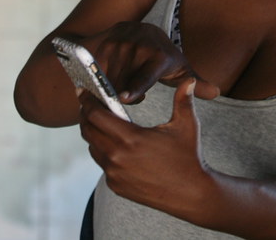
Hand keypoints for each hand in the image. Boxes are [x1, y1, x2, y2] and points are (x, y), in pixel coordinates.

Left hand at [79, 77, 211, 213]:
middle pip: (88, 130)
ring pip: (93, 147)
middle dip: (86, 114)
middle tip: (87, 103)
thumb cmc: (188, 157)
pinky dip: (103, 151)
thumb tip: (190, 80)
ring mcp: (115, 174)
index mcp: (131, 138)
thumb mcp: (187, 125)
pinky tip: (112, 142)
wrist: (191, 194)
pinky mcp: (116, 186)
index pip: (97, 115)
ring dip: (93, 133)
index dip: (88, 101)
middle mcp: (118, 157)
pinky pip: (102, 164)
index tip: (83, 90)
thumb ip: (183, 100)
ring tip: (99, 120)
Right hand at [88, 22, 219, 103]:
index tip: (125, 98)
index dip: (135, 88)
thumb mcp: (180, 69)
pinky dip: (97, 80)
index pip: (145, 76)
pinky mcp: (101, 41)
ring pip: (107, 78)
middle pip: (123, 84)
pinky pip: (94, 69)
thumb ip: (195, 83)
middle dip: (123, 96)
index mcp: (159, 55)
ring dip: (110, 89)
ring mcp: (118, 41)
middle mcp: (138, 45)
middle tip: (132, 96)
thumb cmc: (161, 57)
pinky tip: (105, 81)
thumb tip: (217, 92)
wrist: (138, 31)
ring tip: (122, 87)